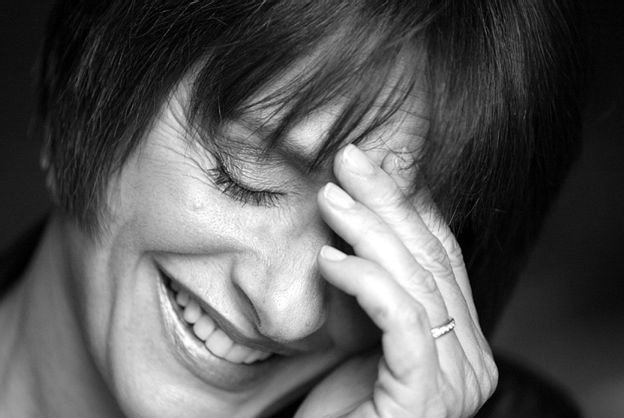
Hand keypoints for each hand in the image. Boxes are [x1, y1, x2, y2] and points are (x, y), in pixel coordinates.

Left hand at [296, 144, 497, 417]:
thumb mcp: (361, 331)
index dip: (409, 205)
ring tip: (328, 198)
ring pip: (417, 284)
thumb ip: (377, 287)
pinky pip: (402, 322)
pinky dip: (366, 282)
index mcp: (462, 339)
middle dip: (388, 203)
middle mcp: (472, 360)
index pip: (441, 256)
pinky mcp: (425, 399)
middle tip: (349, 161)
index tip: (373, 166)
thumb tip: (362, 216)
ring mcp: (455, 382)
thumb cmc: (339, 405)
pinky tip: (328, 259)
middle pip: (431, 261)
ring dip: (369, 232)